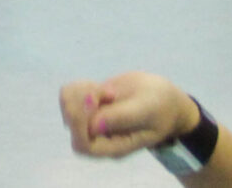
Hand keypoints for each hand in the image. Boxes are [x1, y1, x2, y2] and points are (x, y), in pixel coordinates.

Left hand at [58, 73, 200, 158]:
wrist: (165, 98)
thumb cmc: (161, 107)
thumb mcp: (147, 110)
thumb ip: (122, 118)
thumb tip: (94, 126)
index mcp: (114, 147)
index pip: (83, 144)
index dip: (80, 123)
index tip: (93, 99)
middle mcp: (99, 136)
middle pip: (70, 124)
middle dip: (79, 103)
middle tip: (101, 92)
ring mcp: (93, 120)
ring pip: (67, 106)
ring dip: (81, 91)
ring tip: (107, 90)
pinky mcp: (90, 104)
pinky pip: (71, 94)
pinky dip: (80, 85)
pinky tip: (100, 86)